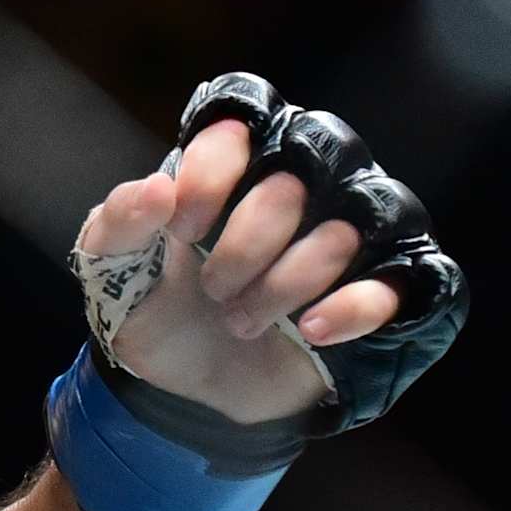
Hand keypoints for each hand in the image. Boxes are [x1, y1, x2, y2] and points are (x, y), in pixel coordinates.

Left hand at [74, 142, 392, 422]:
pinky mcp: (380, 292)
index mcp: (235, 163)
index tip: (180, 231)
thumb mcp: (114, 271)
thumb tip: (157, 188)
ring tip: (241, 319)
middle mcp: (302, 184)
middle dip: (244, 242)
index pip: (243, 120)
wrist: (190, 391)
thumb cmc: (159, 309)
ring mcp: (347, 235)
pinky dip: (352, 306)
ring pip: (343, 230)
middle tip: (212, 288)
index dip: (211, 172)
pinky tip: (310, 330)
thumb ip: (119, 223)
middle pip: (295, 175)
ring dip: (285, 282)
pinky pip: (396, 284)